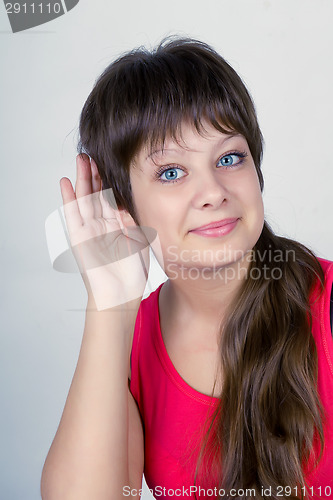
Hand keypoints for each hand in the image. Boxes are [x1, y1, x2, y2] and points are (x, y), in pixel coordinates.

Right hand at [60, 154, 151, 309]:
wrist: (119, 296)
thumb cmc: (130, 274)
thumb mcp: (138, 241)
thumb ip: (132, 220)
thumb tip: (128, 201)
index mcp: (116, 226)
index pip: (112, 197)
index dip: (111, 180)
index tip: (113, 161)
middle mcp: (101, 225)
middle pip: (97, 194)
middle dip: (96, 174)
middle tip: (94, 153)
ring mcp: (89, 230)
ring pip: (85, 199)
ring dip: (83, 178)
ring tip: (81, 158)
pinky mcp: (79, 238)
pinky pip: (73, 214)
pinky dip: (69, 198)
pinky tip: (67, 182)